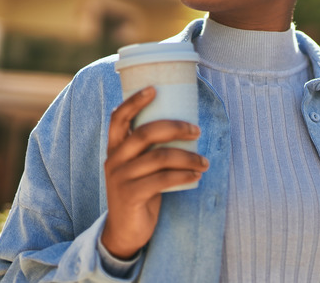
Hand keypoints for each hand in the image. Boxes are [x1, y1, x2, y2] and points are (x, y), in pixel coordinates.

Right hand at [101, 86, 208, 258]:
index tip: (154, 89)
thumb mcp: (140, 166)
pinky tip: (197, 176)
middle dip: (175, 128)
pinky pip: (162, 180)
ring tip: (205, 162)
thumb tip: (186, 125)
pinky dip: (183, 175)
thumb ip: (151, 148)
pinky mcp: (131, 196)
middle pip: (145, 133)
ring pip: (159, 157)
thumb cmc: (140, 190)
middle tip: (197, 131)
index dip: (134, 101)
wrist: (125, 230)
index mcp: (115, 148)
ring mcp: (121, 178)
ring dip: (188, 157)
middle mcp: (114, 159)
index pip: (118, 118)